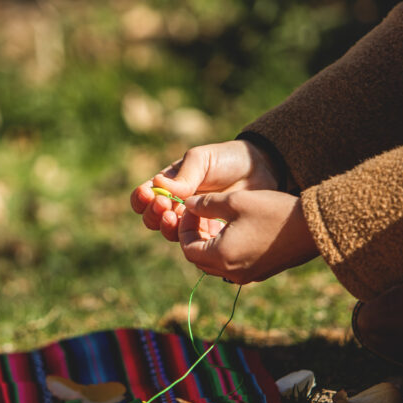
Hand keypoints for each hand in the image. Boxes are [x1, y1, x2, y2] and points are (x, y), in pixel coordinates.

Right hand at [131, 140, 281, 241]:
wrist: (261, 170)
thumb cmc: (228, 159)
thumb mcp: (203, 160)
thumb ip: (183, 175)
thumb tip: (158, 186)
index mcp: (169, 184)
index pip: (144, 195)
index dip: (141, 199)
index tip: (149, 195)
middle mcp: (176, 204)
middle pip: (152, 218)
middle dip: (154, 214)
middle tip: (166, 207)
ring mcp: (192, 220)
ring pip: (170, 232)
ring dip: (168, 227)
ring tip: (178, 217)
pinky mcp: (209, 233)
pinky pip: (194, 242)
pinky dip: (192, 239)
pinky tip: (201, 229)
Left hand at [177, 190, 317, 283]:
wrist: (315, 227)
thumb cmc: (274, 211)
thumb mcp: (235, 201)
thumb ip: (206, 204)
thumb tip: (187, 204)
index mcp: (222, 257)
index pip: (187, 248)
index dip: (184, 227)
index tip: (190, 208)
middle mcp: (232, 272)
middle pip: (199, 259)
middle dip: (194, 236)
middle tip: (200, 214)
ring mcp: (247, 275)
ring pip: (214, 263)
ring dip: (209, 243)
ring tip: (215, 219)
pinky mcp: (260, 273)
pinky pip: (232, 265)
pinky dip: (224, 249)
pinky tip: (233, 228)